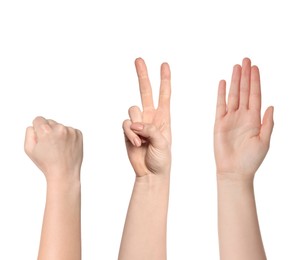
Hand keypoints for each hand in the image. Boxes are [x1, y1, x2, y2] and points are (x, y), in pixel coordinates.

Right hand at [24, 116, 82, 182]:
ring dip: (59, 134)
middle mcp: (59, 129)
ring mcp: (70, 131)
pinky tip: (66, 147)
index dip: (37, 129)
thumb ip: (29, 133)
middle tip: (50, 146)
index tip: (41, 138)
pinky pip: (70, 131)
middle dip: (48, 131)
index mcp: (46, 131)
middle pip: (50, 122)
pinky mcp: (79, 134)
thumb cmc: (47, 163)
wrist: (65, 173)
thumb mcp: (29, 150)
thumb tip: (34, 125)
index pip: (38, 119)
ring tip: (59, 148)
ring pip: (60, 127)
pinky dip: (68, 137)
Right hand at [123, 58, 170, 176]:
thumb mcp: (162, 143)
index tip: (164, 65)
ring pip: (132, 110)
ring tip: (141, 140)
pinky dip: (129, 133)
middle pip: (145, 91)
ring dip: (135, 125)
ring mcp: (138, 123)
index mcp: (163, 117)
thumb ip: (149, 130)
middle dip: (142, 75)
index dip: (164, 79)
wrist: (150, 173)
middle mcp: (150, 117)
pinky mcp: (128, 131)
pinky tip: (135, 143)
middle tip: (139, 59)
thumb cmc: (162, 159)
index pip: (164, 94)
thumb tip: (134, 123)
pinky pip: (125, 124)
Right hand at [214, 58, 273, 179]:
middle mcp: (243, 115)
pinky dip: (221, 94)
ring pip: (233, 95)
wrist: (234, 171)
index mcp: (255, 119)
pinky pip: (220, 105)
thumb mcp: (264, 141)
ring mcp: (230, 118)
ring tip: (236, 67)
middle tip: (246, 60)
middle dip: (245, 76)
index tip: (255, 68)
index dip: (255, 81)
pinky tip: (222, 83)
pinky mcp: (219, 122)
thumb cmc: (251, 160)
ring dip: (234, 81)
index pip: (255, 95)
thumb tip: (271, 106)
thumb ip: (267, 123)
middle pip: (244, 91)